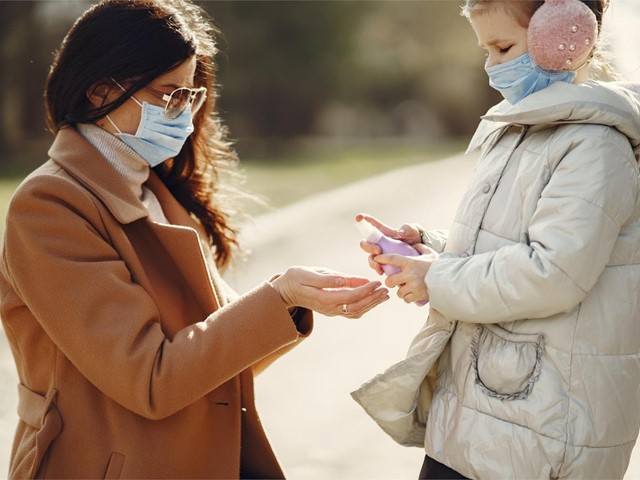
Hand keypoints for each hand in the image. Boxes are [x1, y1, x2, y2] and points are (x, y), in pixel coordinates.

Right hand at [271, 266, 388, 317]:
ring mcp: (331, 311)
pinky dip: (365, 306)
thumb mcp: (310, 274)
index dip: (365, 291)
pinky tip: (373, 299)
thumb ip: (329, 279)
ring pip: (356, 311)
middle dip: (373, 299)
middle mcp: (330, 308)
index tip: (376, 282)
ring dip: (371, 304)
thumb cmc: (296, 278)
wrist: (286, 290)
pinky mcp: (333, 309)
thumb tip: (347, 281)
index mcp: (324, 298)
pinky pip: (352, 311)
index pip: (350, 297)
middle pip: (356, 307)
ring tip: (384, 295)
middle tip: (386, 290)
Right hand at [356, 213, 421, 275]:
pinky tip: (381, 272)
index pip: (373, 225)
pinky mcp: (385, 264)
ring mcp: (381, 254)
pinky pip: (377, 267)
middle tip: (378, 250)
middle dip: (368, 247)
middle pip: (366, 243)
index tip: (358, 217)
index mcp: (385, 233)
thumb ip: (408, 228)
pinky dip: (377, 269)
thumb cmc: (416, 239)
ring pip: (370, 257)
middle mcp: (380, 243)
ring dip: (372, 261)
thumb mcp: (414, 231)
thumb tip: (400, 231)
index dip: (364, 220)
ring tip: (379, 265)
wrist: (421, 255)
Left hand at [375, 244, 438, 303]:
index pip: (392, 259)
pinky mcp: (417, 295)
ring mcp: (413, 286)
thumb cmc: (440, 265)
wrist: (450, 279)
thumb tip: (415, 245)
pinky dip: (408, 298)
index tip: (377, 258)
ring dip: (400, 291)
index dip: (382, 258)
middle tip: (393, 281)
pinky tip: (411, 294)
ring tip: (406, 288)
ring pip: (398, 292)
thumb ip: (421, 248)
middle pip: (390, 281)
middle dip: (390, 282)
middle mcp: (409, 274)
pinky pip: (406, 299)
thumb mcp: (430, 253)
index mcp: (411, 262)